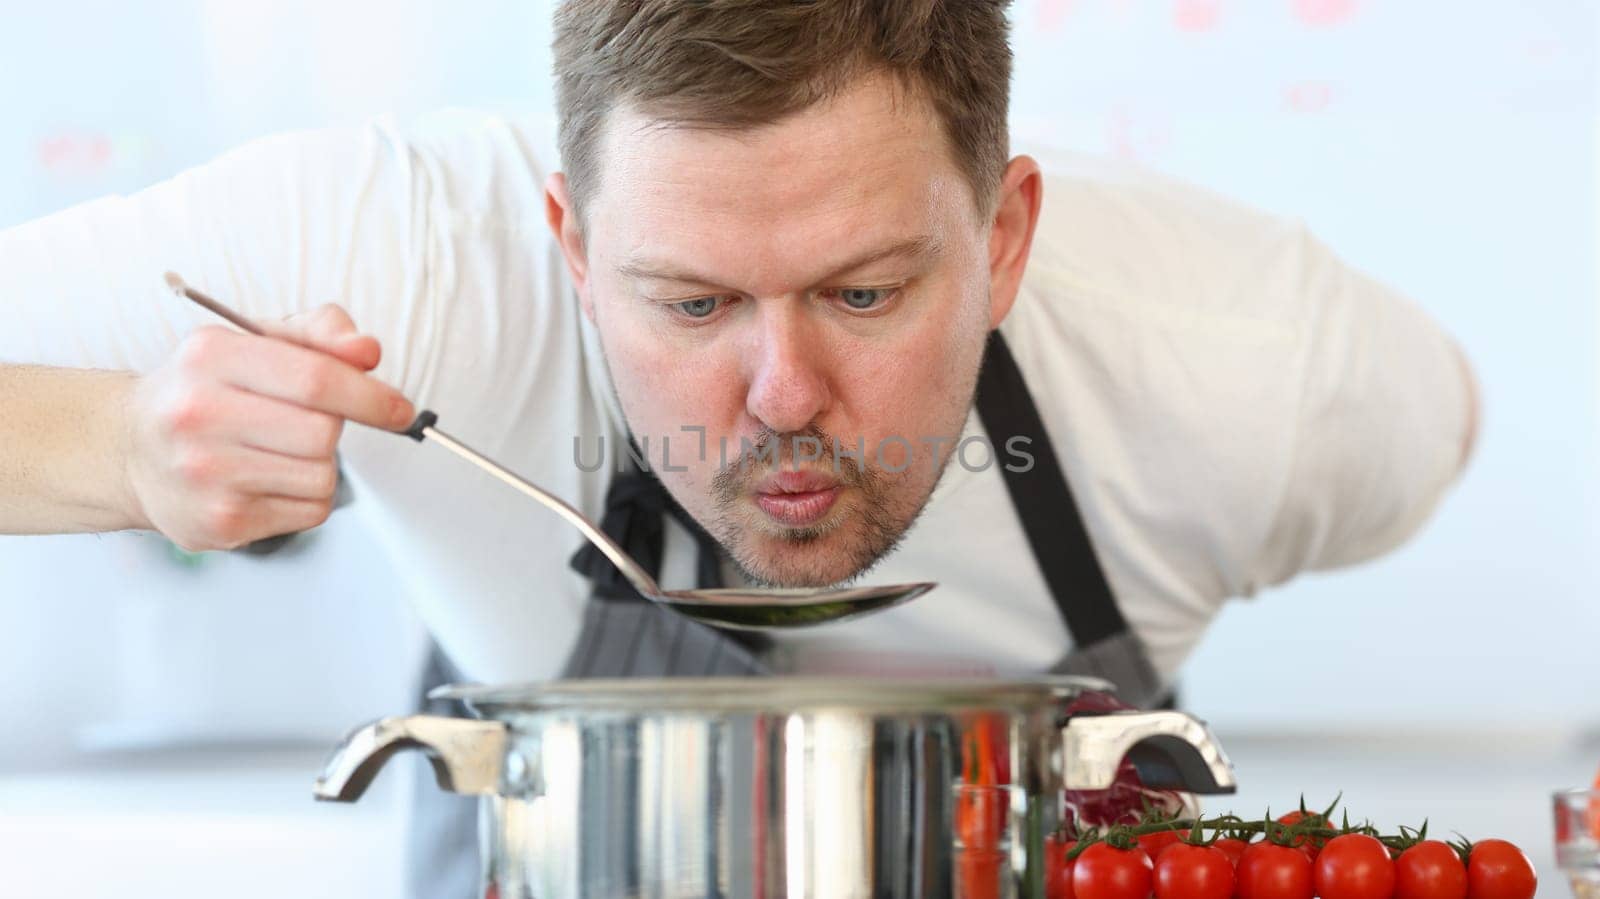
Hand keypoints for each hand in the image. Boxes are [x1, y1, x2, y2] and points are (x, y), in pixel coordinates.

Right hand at [122, 304, 414, 550]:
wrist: (131, 449)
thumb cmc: (206, 391)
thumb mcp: (254, 343)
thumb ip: (318, 335)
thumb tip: (367, 350)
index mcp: (211, 357)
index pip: (316, 379)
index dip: (371, 396)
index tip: (399, 408)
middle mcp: (198, 414)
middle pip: (322, 432)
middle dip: (332, 428)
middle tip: (303, 423)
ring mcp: (205, 474)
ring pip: (321, 475)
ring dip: (319, 464)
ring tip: (276, 451)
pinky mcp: (219, 521)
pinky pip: (309, 511)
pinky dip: (304, 497)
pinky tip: (266, 480)